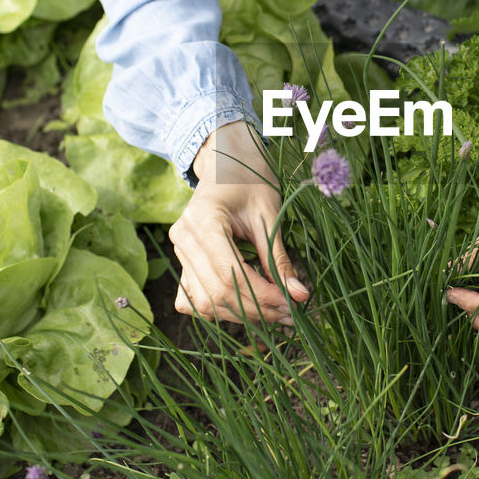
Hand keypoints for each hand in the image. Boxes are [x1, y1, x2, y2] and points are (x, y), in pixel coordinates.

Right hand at [168, 120, 309, 323]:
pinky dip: (219, 308)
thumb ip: (279, 258)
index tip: (291, 305)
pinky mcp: (183, 262)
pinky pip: (193, 299)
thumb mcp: (269, 215)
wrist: (227, 164)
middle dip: (255, 309)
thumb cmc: (250, 181)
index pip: (230, 274)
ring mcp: (179, 251)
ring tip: (273, 311)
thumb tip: (299, 296)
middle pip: (216, 292)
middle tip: (288, 313)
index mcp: (203, 220)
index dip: (261, 296)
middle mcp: (184, 238)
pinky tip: (245, 304)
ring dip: (240, 314)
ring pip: (204, 302)